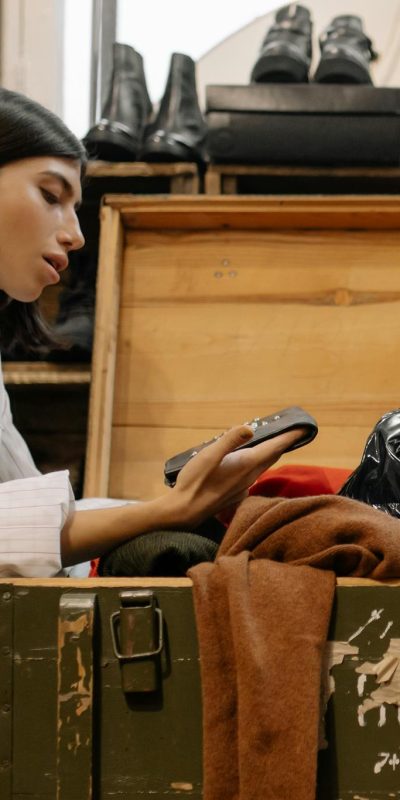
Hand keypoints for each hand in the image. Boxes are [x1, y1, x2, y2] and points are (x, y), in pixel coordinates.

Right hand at [170, 423, 306, 527]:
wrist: (184, 511)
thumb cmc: (194, 481)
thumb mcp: (209, 455)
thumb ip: (229, 440)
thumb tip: (250, 428)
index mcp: (245, 464)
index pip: (274, 448)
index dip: (289, 437)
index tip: (304, 428)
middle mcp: (248, 477)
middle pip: (272, 457)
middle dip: (284, 444)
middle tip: (295, 433)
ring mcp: (243, 487)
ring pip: (263, 467)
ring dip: (272, 454)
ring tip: (276, 443)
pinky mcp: (235, 493)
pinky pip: (253, 475)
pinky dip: (258, 464)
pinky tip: (250, 462)